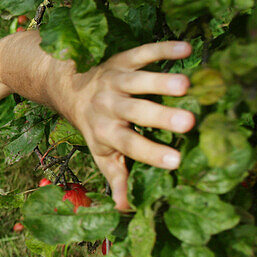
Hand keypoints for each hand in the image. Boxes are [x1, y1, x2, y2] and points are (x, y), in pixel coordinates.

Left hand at [65, 40, 195, 209]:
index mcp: (106, 132)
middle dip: (159, 117)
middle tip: (188, 122)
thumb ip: (116, 177)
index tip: (177, 161)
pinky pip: (142, 52)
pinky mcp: (121, 59)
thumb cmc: (95, 125)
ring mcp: (115, 81)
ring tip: (187, 84)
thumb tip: (127, 208)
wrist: (67, 87)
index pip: (130, 145)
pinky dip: (163, 49)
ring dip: (160, 82)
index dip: (151, 154)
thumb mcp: (101, 153)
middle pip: (134, 112)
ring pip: (137, 81)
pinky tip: (186, 48)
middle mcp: (108, 106)